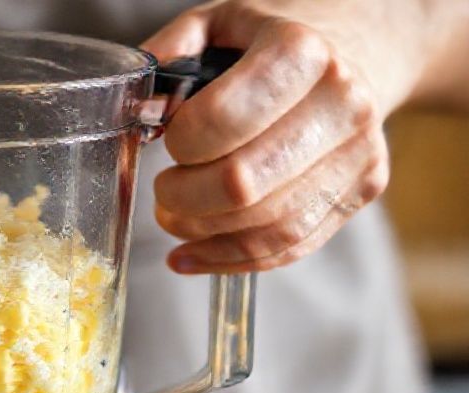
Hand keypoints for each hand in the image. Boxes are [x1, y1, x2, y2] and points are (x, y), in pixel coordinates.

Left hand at [143, 0, 439, 273]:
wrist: (358, 46)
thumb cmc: (274, 38)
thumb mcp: (219, 22)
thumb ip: (170, 53)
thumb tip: (137, 104)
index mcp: (300, 52)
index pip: (222, 120)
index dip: (180, 144)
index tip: (167, 141)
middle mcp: (341, 102)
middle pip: (243, 184)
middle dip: (184, 199)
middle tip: (164, 192)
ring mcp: (358, 151)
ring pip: (267, 225)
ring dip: (204, 234)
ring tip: (174, 220)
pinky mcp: (363, 189)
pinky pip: (290, 245)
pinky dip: (231, 259)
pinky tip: (193, 254)